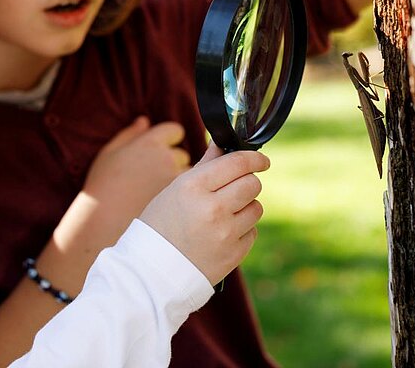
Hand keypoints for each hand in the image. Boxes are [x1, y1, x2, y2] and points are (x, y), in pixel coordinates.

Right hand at [84, 116, 189, 215]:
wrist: (103, 222)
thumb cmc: (102, 186)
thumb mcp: (110, 154)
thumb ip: (130, 135)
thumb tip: (144, 121)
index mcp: (150, 143)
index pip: (175, 131)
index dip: (169, 140)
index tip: (161, 151)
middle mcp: (167, 158)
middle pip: (182, 154)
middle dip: (173, 163)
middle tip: (154, 178)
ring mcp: (176, 180)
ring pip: (187, 176)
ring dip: (178, 181)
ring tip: (156, 194)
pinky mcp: (181, 201)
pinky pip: (188, 195)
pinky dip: (180, 199)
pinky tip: (163, 206)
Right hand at [140, 143, 268, 284]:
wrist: (153, 270)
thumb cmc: (161, 223)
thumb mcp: (176, 188)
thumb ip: (205, 164)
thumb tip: (223, 144)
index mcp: (194, 186)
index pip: (238, 163)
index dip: (255, 159)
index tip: (261, 160)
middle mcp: (212, 208)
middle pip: (252, 184)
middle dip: (247, 182)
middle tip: (235, 188)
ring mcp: (225, 233)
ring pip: (256, 208)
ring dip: (245, 207)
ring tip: (223, 214)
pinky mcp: (234, 254)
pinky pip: (252, 231)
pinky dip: (241, 230)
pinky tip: (222, 233)